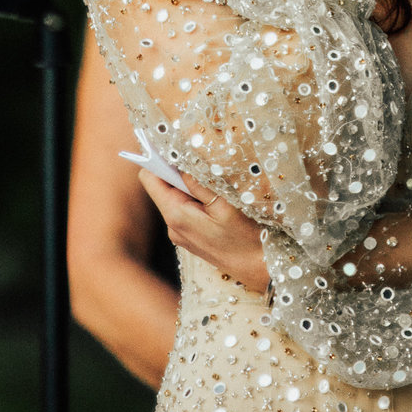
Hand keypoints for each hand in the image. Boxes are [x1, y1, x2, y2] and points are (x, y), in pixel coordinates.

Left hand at [139, 167, 269, 295]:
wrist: (261, 269)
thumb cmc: (247, 238)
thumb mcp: (225, 205)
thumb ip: (200, 184)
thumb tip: (181, 161)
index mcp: (176, 215)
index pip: (150, 179)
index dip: (156, 159)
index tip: (170, 143)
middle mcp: (173, 226)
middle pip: (162, 186)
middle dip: (177, 169)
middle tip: (199, 157)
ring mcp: (181, 233)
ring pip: (175, 196)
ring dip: (189, 183)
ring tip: (212, 178)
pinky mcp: (192, 236)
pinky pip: (185, 208)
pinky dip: (196, 196)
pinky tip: (216, 196)